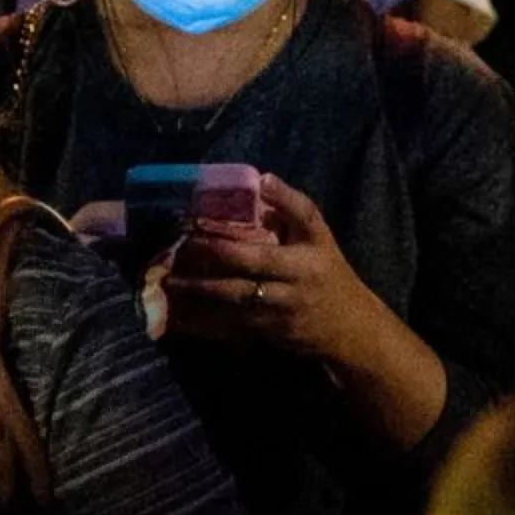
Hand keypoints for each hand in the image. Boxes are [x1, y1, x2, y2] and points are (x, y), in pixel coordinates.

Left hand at [165, 176, 386, 364]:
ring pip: (229, 305)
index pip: (258, 252)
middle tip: (171, 253)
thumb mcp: (320, 235)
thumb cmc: (328, 272)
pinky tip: (177, 314)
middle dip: (203, 266)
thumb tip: (262, 179)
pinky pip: (228, 327)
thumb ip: (293, 206)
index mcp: (301, 263)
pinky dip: (202, 321)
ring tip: (166, 281)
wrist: (349, 328)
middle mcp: (288, 291)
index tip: (194, 225)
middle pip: (238, 279)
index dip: (224, 240)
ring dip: (197, 293)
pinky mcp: (265, 336)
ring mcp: (275, 317)